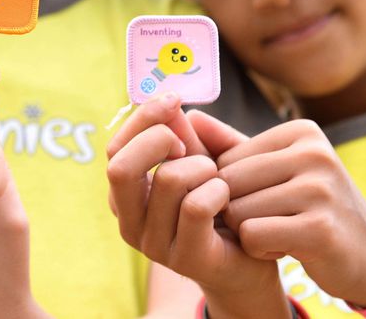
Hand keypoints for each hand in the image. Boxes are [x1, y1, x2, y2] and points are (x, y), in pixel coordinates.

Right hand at [107, 96, 288, 317]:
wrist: (251, 263)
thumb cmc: (222, 206)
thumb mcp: (203, 163)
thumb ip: (186, 136)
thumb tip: (172, 105)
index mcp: (126, 196)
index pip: (114, 148)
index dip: (142, 118)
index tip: (172, 101)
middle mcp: (130, 221)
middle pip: (120, 167)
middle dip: (158, 140)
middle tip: (187, 145)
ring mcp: (155, 245)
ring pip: (168, 181)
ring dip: (202, 167)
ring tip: (217, 179)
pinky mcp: (186, 258)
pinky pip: (196, 206)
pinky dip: (218, 190)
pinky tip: (227, 198)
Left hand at [217, 119, 365, 307]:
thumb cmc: (313, 207)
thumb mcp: (277, 170)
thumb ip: (232, 145)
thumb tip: (190, 116)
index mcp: (302, 132)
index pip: (225, 159)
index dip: (231, 189)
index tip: (266, 198)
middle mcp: (313, 154)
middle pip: (227, 183)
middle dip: (234, 210)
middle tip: (269, 220)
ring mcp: (320, 190)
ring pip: (236, 211)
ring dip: (249, 232)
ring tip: (281, 231)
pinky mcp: (320, 229)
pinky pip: (252, 236)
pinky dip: (260, 249)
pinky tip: (287, 248)